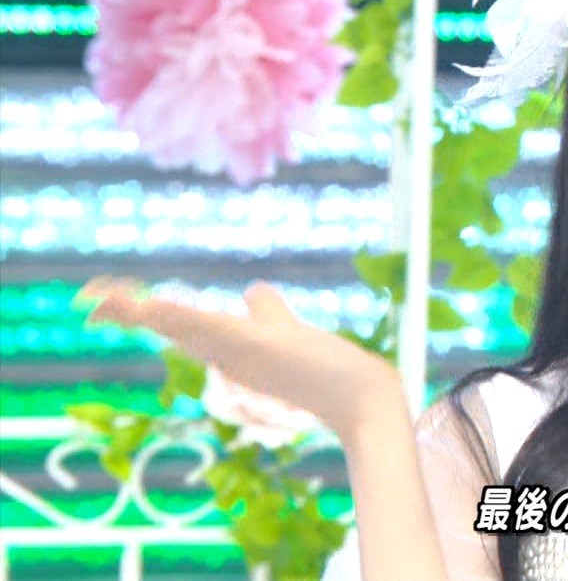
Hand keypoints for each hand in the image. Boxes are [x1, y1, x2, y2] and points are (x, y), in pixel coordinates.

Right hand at [78, 277, 403, 443]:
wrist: (358, 396)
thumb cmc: (322, 369)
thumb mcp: (285, 328)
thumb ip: (266, 311)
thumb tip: (253, 290)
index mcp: (225, 344)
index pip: (173, 323)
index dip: (139, 310)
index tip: (102, 298)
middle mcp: (226, 350)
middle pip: (168, 324)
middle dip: (127, 308)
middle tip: (90, 298)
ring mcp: (238, 350)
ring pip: (183, 325)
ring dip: (143, 310)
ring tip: (103, 297)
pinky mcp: (256, 346)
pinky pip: (213, 328)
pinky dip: (181, 317)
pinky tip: (154, 305)